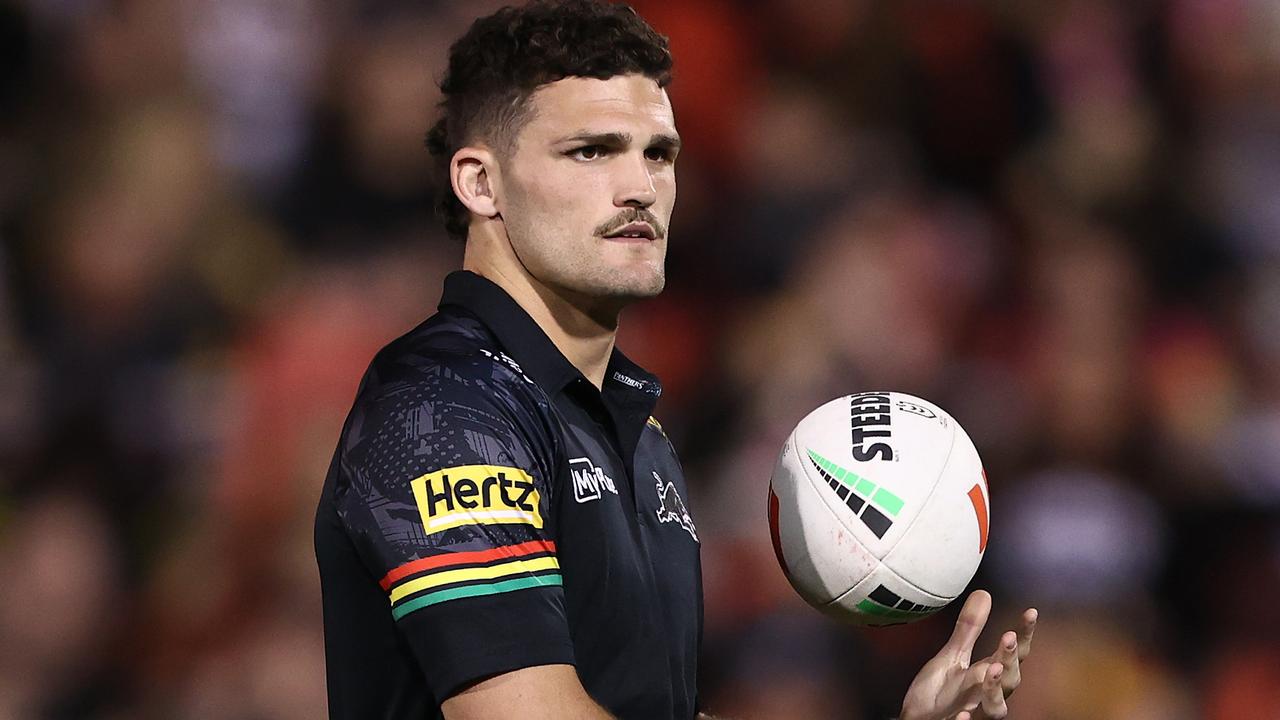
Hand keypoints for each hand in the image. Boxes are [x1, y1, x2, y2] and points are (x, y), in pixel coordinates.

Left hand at [898, 590, 1036, 719]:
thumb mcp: (952, 656)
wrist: (918, 719)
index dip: (1024, 635)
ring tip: (993, 669)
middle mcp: (987, 695)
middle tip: (1008, 637)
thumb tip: (984, 593)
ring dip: (995, 690)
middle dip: (1010, 659)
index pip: (1013, 654)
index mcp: (987, 675)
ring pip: (996, 708)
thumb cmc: (939, 692)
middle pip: (1010, 680)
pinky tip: (963, 715)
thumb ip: (968, 630)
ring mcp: (974, 713)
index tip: (1031, 613)